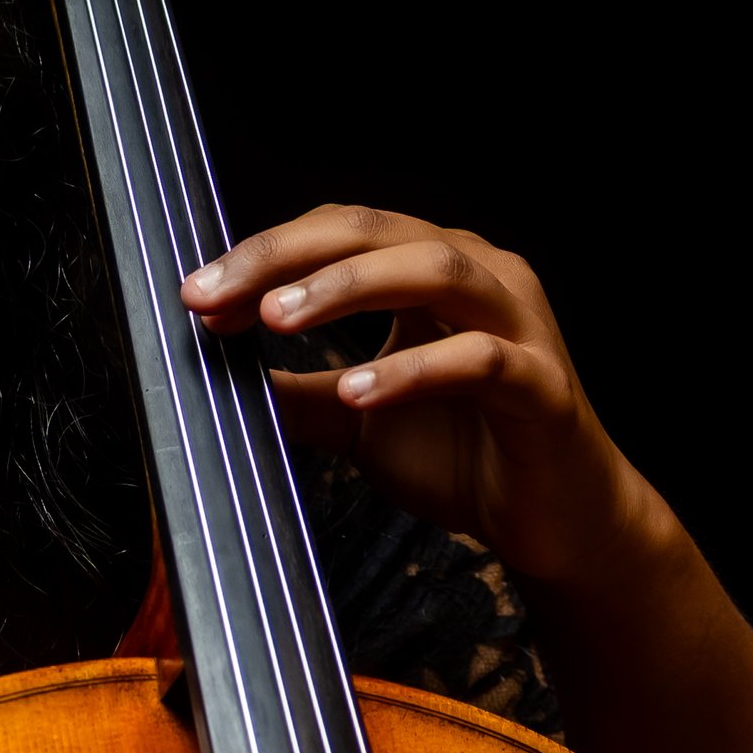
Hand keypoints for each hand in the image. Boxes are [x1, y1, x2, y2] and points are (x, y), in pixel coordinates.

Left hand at [180, 204, 646, 586]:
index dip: (265, 257)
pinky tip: (357, 391)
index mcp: (432, 269)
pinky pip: (479, 360)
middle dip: (285, 259)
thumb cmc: (465, 454)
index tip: (196, 298)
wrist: (556, 519)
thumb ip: (294, 393)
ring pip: (434, 270)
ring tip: (277, 318)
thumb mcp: (356, 418)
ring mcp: (517, 323)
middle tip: (212, 294)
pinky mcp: (541, 384)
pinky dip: (414, 370)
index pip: (339, 233)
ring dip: (348, 288)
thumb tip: (213, 383)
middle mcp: (479, 276)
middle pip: (375, 233)